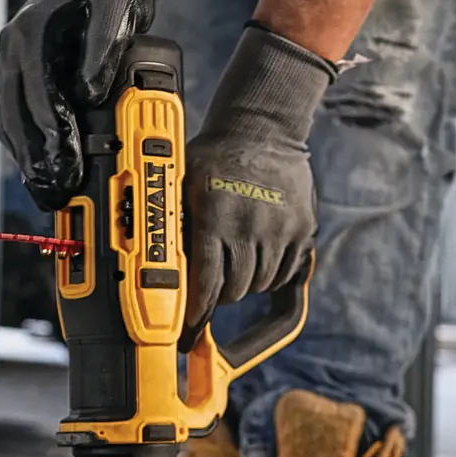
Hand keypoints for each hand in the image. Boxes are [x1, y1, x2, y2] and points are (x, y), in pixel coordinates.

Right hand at [0, 0, 153, 210]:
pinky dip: (26, 147)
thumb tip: (91, 94)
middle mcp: (13, 52)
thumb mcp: (117, 5)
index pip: (36, 93)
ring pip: (10, 121)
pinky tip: (40, 171)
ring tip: (48, 192)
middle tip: (56, 189)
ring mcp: (13, 65)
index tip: (67, 160)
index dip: (51, 130)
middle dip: (36, 157)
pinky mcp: (20, 77)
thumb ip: (104, 48)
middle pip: (14, 116)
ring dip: (27, 159)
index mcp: (30, 35)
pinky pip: (15, 118)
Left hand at [183, 25, 336, 344]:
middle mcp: (249, 225)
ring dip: (246, 285)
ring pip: (261, 284)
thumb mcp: (182, 183)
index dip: (197, 312)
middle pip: (235, 289)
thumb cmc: (213, 156)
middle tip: (212, 291)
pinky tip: (259, 260)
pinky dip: (272, 275)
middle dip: (221, 296)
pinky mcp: (302, 228)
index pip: (207, 281)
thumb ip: (173, 224)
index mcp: (214, 216)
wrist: (263, 127)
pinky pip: (286, 271)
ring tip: (236, 267)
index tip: (189, 328)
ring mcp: (279, 228)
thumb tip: (153, 270)